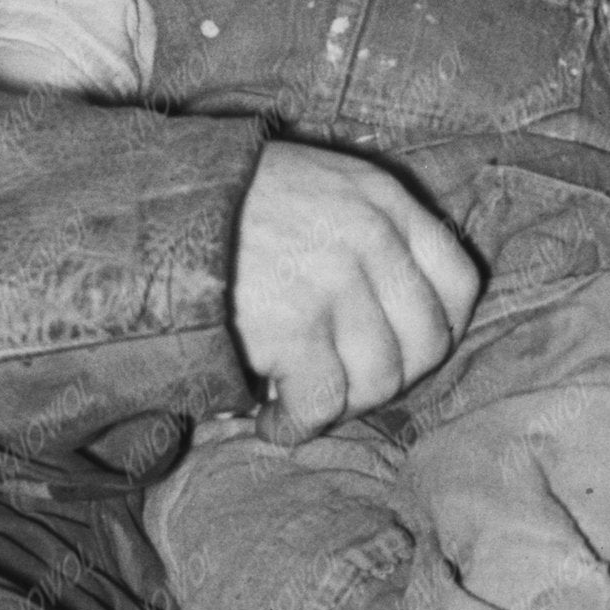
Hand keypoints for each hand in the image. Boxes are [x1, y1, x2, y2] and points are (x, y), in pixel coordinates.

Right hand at [231, 141, 480, 435]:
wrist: (151, 198)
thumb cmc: (228, 197)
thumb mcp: (316, 181)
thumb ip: (364, 223)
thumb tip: (391, 304)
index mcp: (384, 199)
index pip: (459, 282)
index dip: (442, 331)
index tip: (406, 353)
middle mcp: (372, 239)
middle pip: (426, 343)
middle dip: (390, 380)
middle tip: (346, 388)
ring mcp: (335, 284)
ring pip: (380, 381)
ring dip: (343, 408)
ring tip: (304, 405)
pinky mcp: (293, 328)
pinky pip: (323, 403)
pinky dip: (299, 427)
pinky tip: (273, 423)